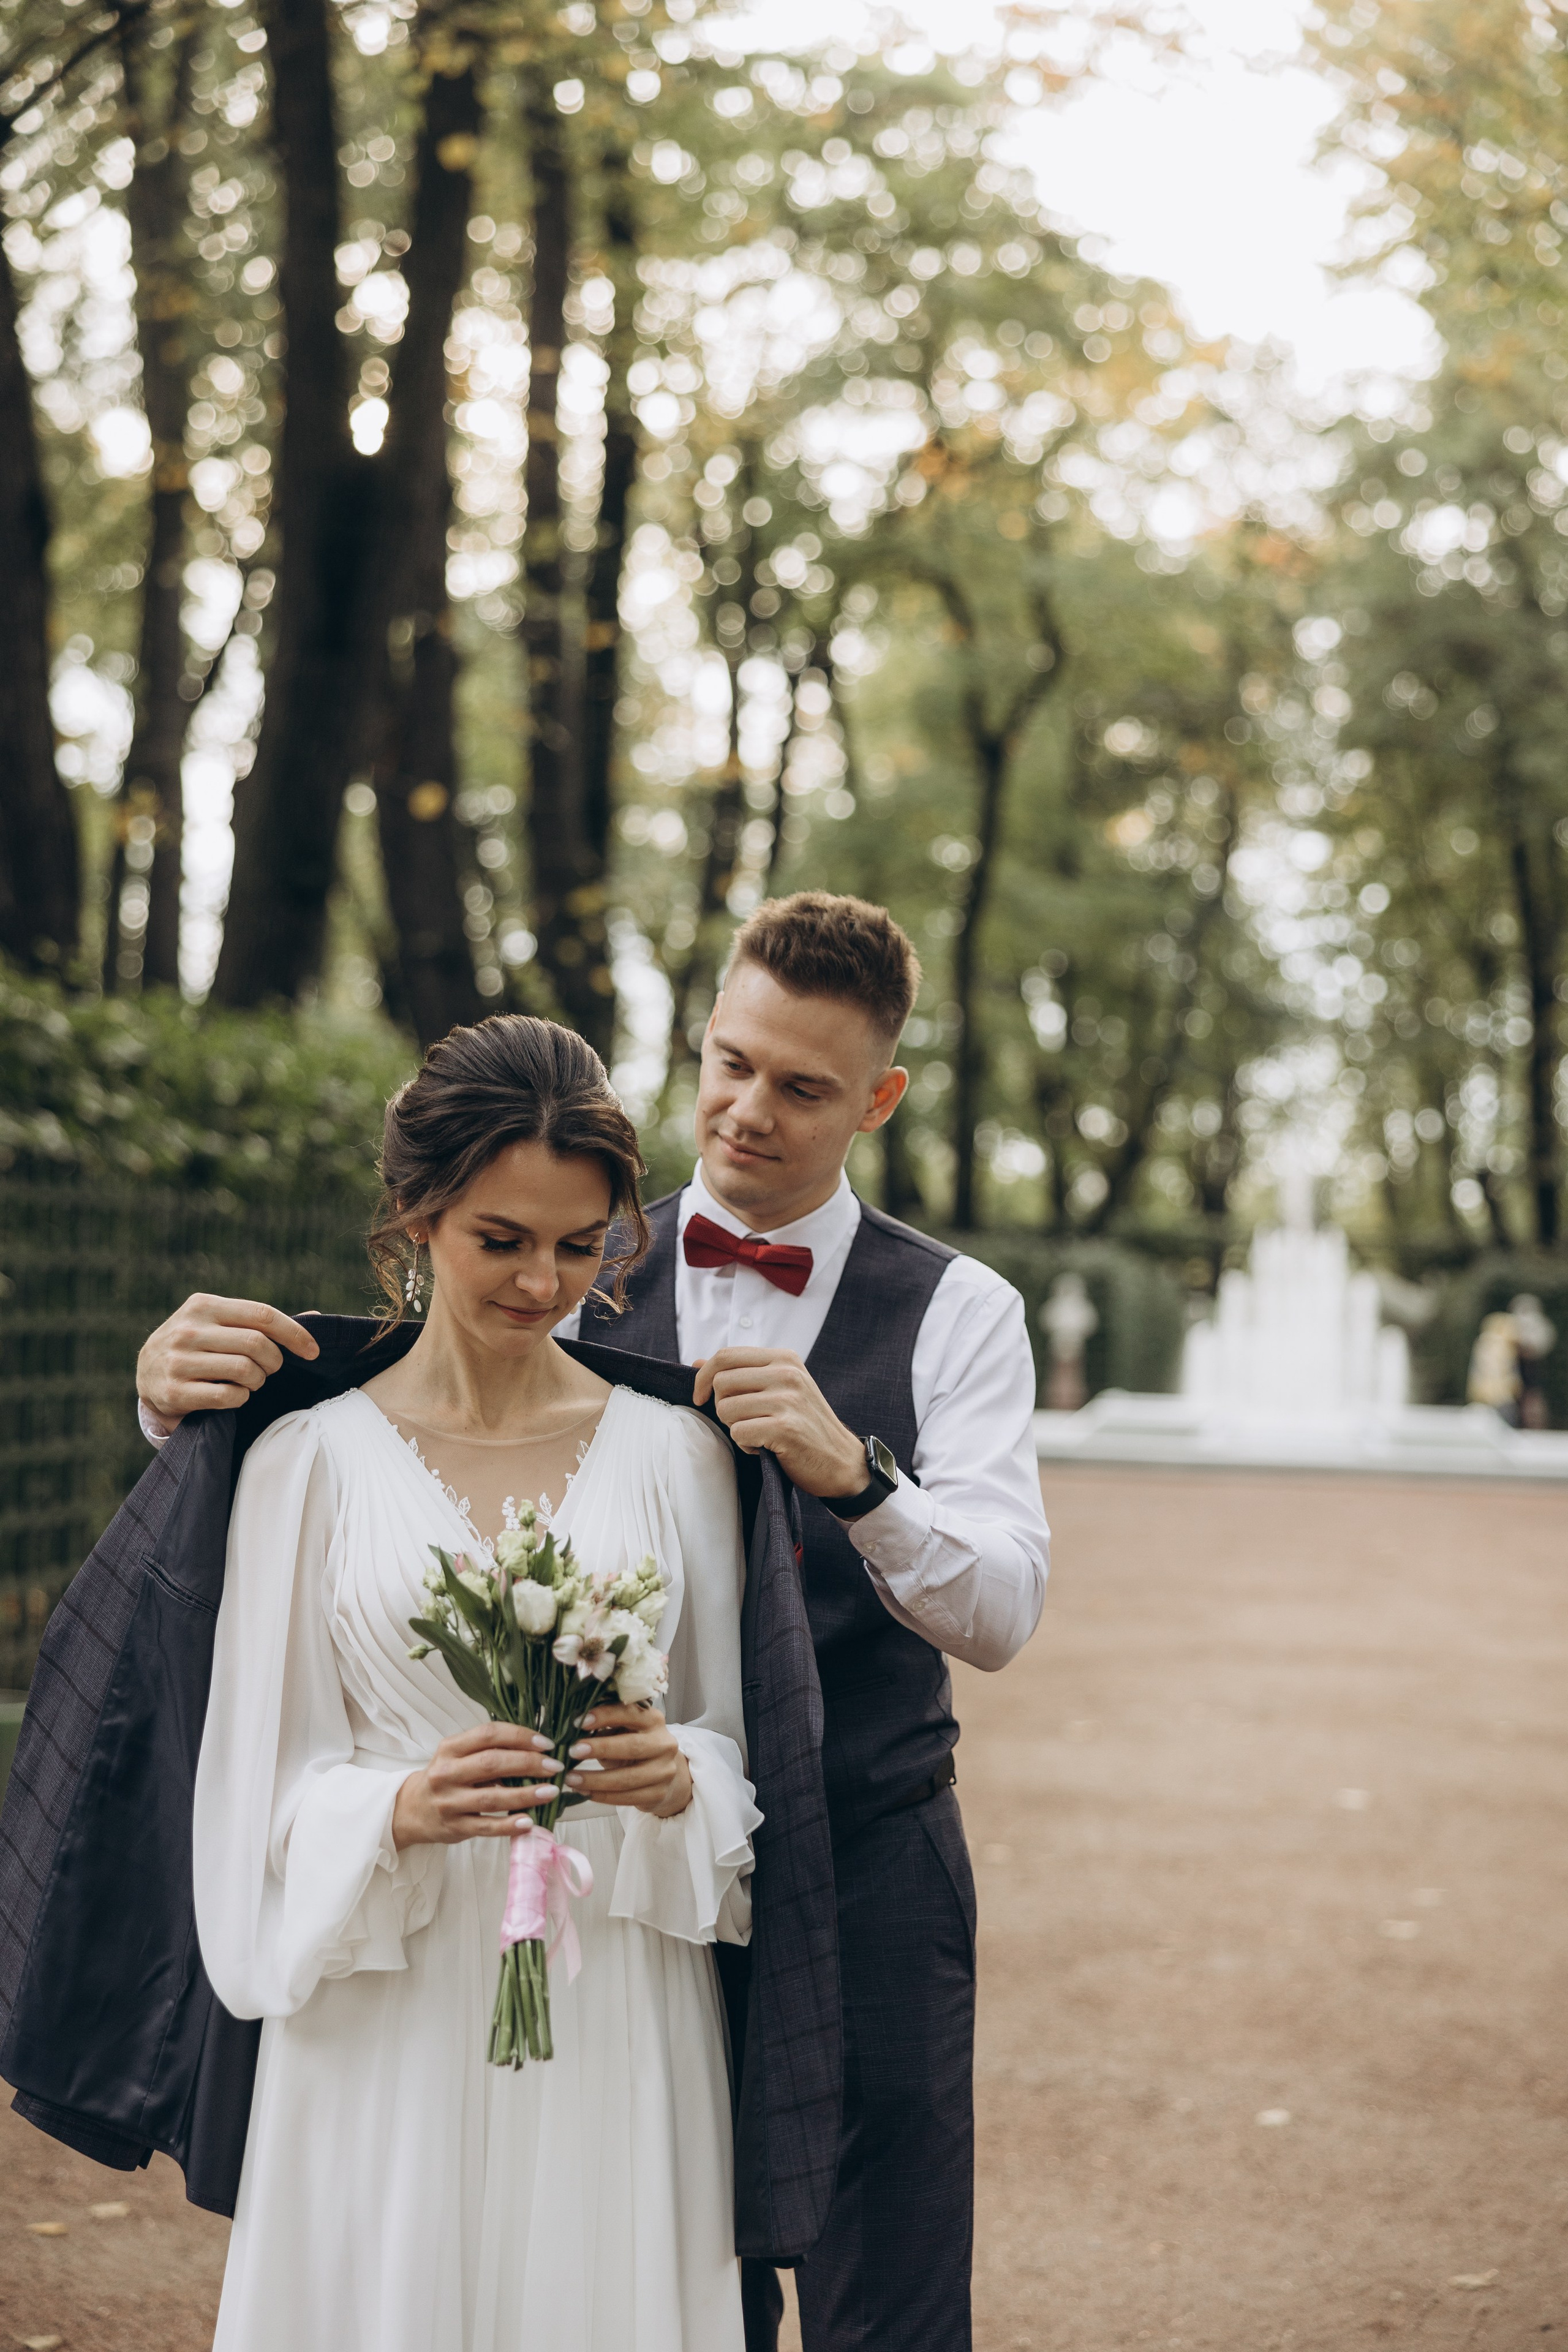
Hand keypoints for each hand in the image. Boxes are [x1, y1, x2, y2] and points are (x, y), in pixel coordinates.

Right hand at [136, 1294, 320, 1424]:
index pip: (262, 1315)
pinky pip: (228, 1396)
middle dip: (275, 1361)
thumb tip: (317, 1318)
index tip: (313, 1351)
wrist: (146, 1374)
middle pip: (257, 1344)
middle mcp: (188, 1329)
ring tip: (252, 1381)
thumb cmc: (197, 1345)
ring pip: (245, 1370)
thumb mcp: (218, 1323)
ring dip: (258, 1381)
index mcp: (203, 1305)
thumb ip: (259, 1321)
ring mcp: (178, 1361)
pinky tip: (235, 1394)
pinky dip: (241, 1398)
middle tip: (271, 1370)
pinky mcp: (174, 1392)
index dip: (294, 1333)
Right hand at [392, 1723, 563, 1848]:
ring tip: (551, 1792)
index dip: (521, 1737)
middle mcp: (447, 1773)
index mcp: (450, 1748)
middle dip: (529, 1763)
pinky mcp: (454, 1827)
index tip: (547, 1744)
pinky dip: (509, 1825)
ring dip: (526, 1795)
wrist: (412, 1810)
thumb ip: (488, 1749)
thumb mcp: (458, 1755)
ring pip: (492, 1797)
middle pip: (492, 1763)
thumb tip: (536, 1747)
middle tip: (555, 1767)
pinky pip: (486, 1826)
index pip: (489, 1734)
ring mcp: (449, 1802)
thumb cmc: (447, 1777)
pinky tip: (529, 1821)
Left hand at [563, 1704, 691, 1818]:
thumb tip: (573, 1728)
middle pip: (632, 1746)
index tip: (579, 1722)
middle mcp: (664, 1743)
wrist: (661, 1773)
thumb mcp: (623, 1731)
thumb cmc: (633, 1745)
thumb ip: (605, 1727)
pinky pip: (628, 1798)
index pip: (631, 1713)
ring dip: (595, 1780)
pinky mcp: (659, 1793)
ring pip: (628, 1778)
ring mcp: (664, 1771)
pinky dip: (603, 1796)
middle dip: (600, 1748)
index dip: (605, 1716)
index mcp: (653, 1720)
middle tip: (572, 1751)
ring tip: (571, 1779)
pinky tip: (584, 1792)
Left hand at [691, 1347, 865, 1498]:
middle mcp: (787, 1373)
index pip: (726, 1355)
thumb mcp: (778, 1389)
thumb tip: (696, 1362)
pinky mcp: (785, 1428)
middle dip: (722, 1407)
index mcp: (784, 1358)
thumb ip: (741, 1373)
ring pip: (726, 1409)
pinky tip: (764, 1446)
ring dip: (735, 1428)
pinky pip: (738, 1432)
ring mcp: (788, 1399)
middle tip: (744, 1421)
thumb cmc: (804, 1425)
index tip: (701, 1397)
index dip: (703, 1377)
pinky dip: (745, 1445)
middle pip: (721, 1382)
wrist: (840, 1461)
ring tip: (758, 1433)